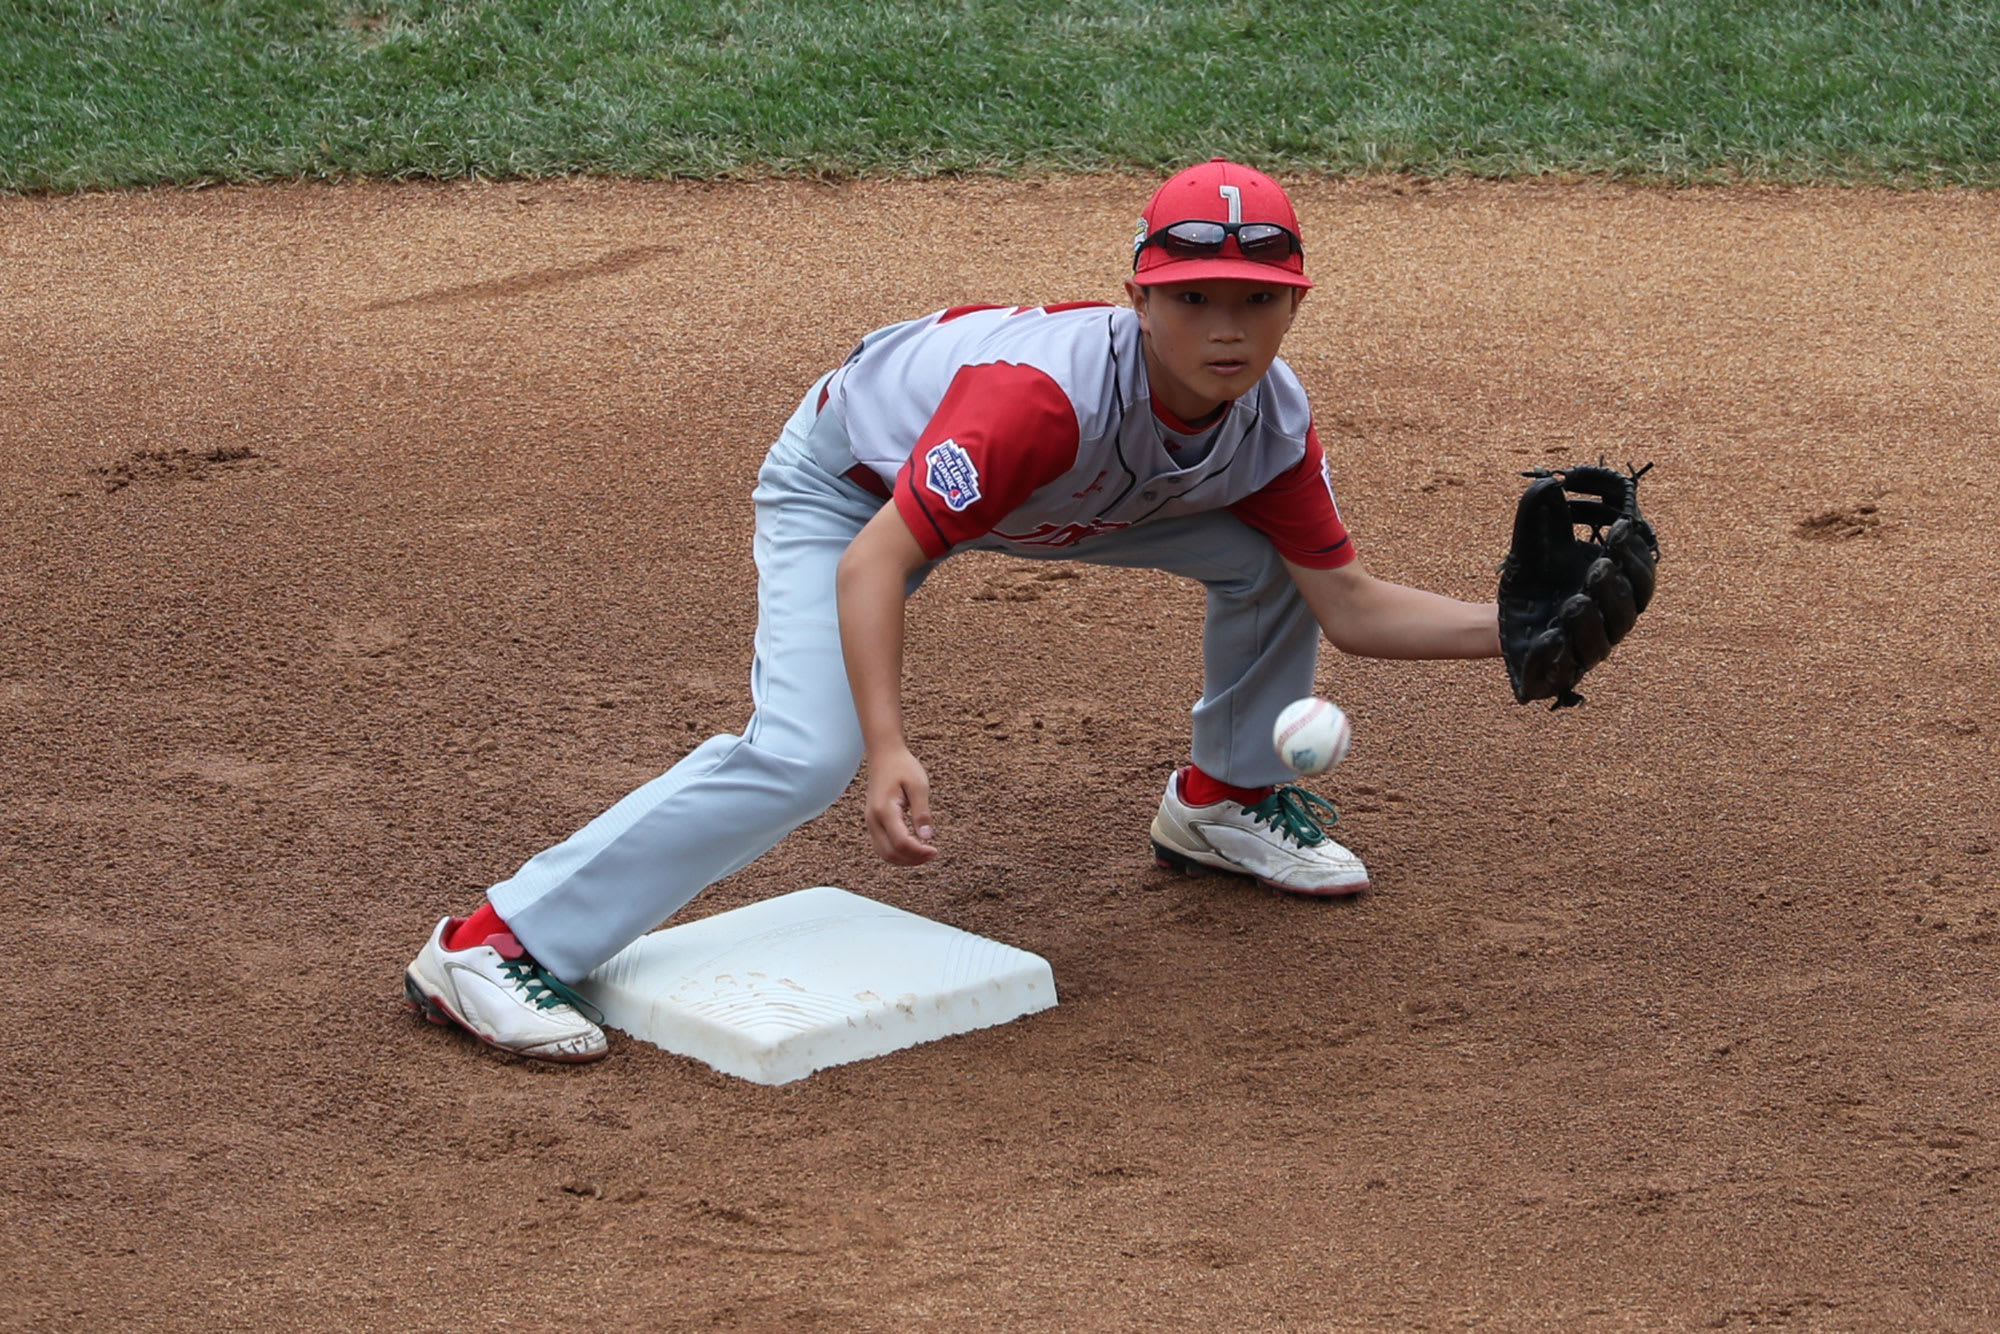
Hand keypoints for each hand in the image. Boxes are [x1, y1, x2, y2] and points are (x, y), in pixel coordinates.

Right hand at [863, 745, 937, 865]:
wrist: (884, 755)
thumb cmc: (903, 767)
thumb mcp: (919, 786)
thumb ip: (922, 812)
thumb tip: (926, 837)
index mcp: (885, 810)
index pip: (900, 842)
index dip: (918, 851)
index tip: (935, 850)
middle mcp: (873, 819)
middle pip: (890, 853)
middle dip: (912, 859)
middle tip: (932, 854)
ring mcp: (870, 821)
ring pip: (884, 853)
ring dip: (904, 859)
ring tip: (924, 854)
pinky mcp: (873, 822)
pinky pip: (882, 845)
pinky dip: (896, 853)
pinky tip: (913, 848)